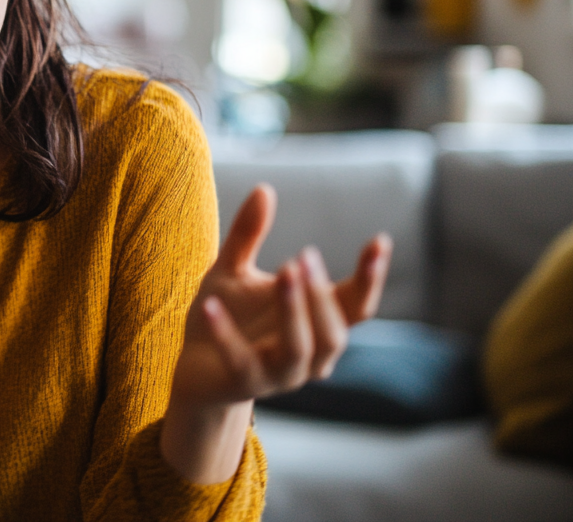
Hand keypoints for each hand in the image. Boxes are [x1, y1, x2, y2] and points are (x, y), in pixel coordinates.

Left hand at [158, 184, 390, 482]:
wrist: (194, 365)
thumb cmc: (226, 314)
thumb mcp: (234, 268)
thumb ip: (249, 234)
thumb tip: (264, 188)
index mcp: (316, 322)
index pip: (356, 304)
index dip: (371, 277)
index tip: (379, 241)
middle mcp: (309, 355)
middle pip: (335, 331)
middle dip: (323, 293)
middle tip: (306, 254)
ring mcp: (280, 374)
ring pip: (301, 349)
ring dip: (295, 312)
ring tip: (283, 272)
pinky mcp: (245, 384)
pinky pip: (241, 360)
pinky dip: (227, 334)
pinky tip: (209, 305)